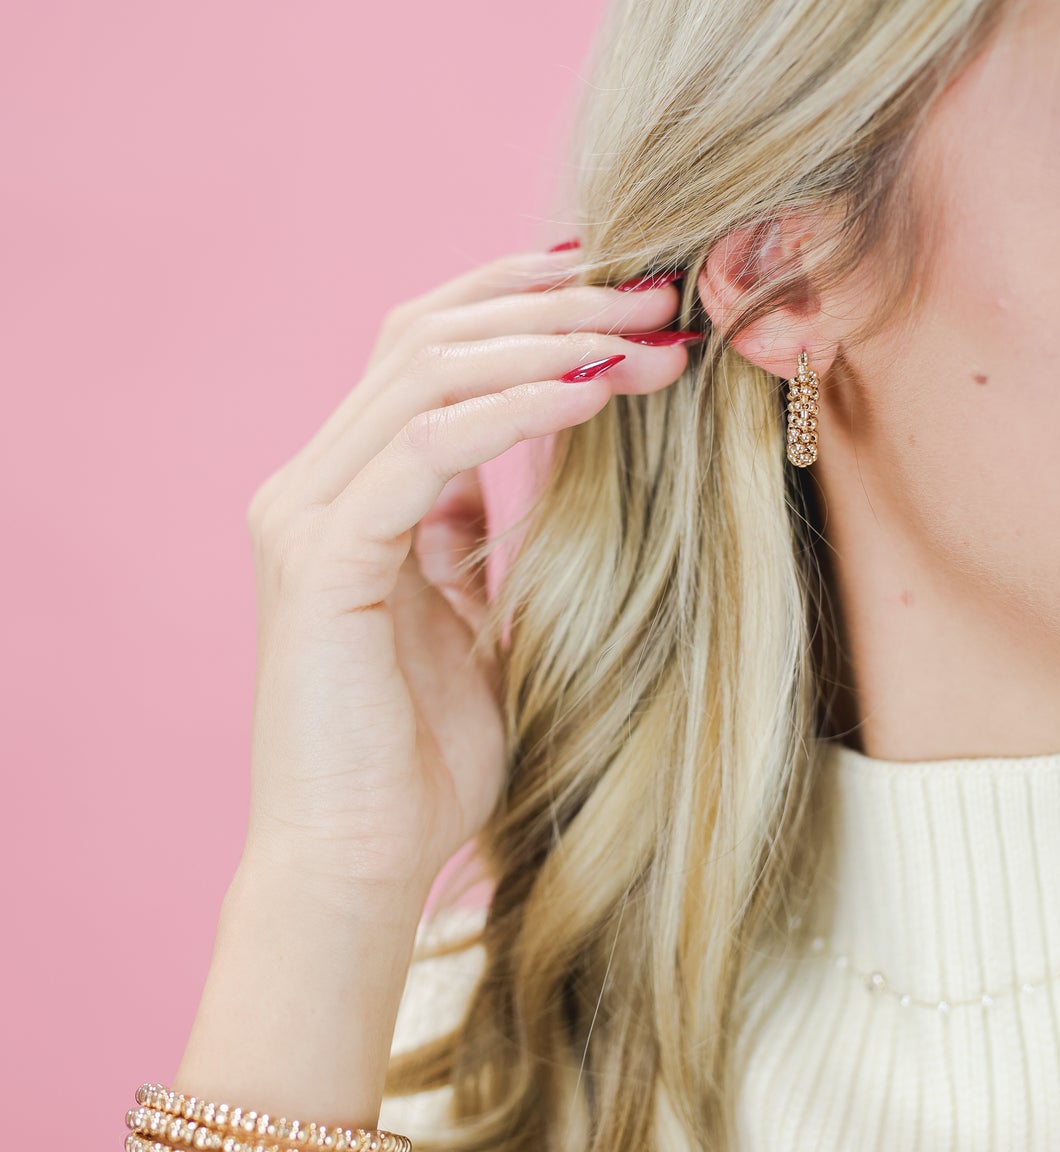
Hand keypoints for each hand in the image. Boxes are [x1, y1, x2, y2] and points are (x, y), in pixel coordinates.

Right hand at [239, 243, 698, 913]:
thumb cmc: (420, 765)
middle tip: (661, 294)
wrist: (353, 869)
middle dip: (553, 302)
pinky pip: (424, 448)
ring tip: (651, 337)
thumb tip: (513, 465)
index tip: (626, 282)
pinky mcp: (322, 561)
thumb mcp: (467, 625)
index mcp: (346, 492)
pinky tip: (596, 397)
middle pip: (427, 334)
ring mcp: (307, 516)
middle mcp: (312, 485)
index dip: (522, 297)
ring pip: (426, 370)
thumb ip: (472, 539)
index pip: (426, 346)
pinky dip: (514, 409)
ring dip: (551, 342)